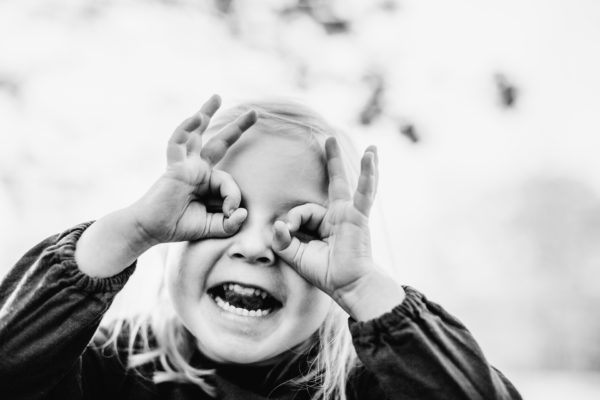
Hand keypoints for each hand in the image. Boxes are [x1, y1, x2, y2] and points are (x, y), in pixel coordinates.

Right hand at [131, 95, 255, 244]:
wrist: (152, 230)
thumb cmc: (180, 226)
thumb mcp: (213, 226)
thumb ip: (230, 223)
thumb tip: (244, 214)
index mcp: (207, 181)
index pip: (230, 181)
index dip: (234, 197)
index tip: (232, 214)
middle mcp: (197, 169)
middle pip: (219, 142)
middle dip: (237, 127)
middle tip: (254, 113)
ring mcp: (185, 164)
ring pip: (196, 133)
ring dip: (205, 113)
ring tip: (217, 97)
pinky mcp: (173, 166)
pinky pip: (178, 142)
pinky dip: (187, 127)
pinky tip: (198, 116)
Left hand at [272, 137, 381, 305]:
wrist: (348, 286)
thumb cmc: (326, 273)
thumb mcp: (296, 255)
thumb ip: (282, 240)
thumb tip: (276, 224)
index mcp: (326, 223)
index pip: (303, 211)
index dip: (291, 221)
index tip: (285, 232)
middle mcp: (339, 214)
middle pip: (333, 182)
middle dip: (331, 160)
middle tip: (327, 139)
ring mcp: (350, 213)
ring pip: (345, 182)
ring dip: (342, 160)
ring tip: (341, 139)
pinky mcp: (359, 216)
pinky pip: (364, 191)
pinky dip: (369, 174)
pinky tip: (371, 155)